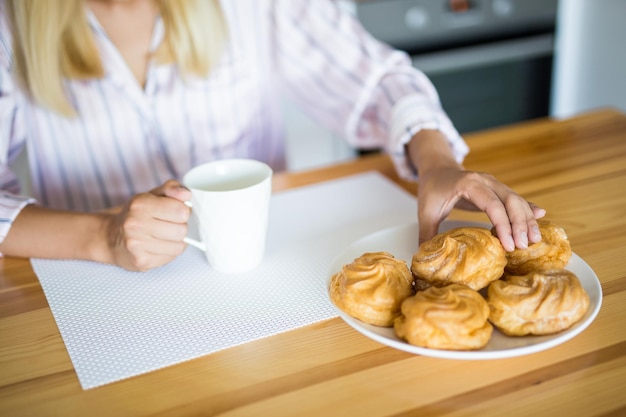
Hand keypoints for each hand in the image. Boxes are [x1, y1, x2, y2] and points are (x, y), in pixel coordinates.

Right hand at [104, 180, 191, 270]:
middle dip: (180, 227)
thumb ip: (172, 189)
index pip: (181, 211)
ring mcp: (136, 244)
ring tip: (164, 237)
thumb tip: (186, 194)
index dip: (183, 212)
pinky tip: (157, 247)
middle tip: (169, 225)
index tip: (175, 212)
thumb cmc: (137, 215)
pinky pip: (171, 258)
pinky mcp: (141, 261)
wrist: (111, 238)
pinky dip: (168, 253)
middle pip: (182, 230)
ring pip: (179, 246)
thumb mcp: (152, 195)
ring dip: (176, 242)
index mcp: (140, 204)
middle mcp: (135, 224)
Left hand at [417, 166, 545, 250]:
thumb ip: (427, 233)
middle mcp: (485, 180)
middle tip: (524, 246)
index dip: (503, 225)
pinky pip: (515, 198)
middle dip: (520, 224)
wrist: (438, 168)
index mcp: (468, 183)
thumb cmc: (432, 189)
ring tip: (534, 239)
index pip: (492, 204)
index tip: (509, 245)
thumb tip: (426, 257)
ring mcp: (494, 183)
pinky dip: (527, 208)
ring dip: (527, 219)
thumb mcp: (425, 211)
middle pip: (510, 200)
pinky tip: (540, 216)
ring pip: (516, 199)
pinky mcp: (498, 188)